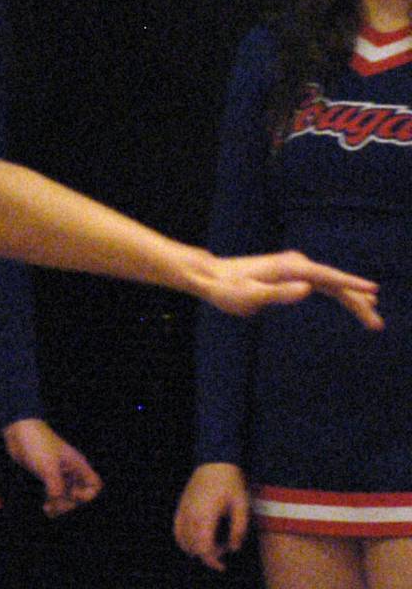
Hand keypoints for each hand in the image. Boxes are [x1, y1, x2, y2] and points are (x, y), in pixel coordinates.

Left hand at [2, 417, 100, 516]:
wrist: (18, 430)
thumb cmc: (36, 443)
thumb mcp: (48, 467)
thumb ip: (55, 487)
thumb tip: (57, 503)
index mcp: (77, 464)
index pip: (94, 485)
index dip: (87, 495)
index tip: (73, 494)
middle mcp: (71, 470)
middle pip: (80, 494)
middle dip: (70, 503)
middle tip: (55, 506)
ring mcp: (59, 473)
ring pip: (67, 495)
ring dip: (60, 505)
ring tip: (48, 510)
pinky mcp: (47, 475)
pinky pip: (55, 493)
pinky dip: (52, 501)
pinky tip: (45, 507)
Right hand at [173, 460, 249, 570]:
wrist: (215, 461)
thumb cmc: (230, 483)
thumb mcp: (242, 506)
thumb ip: (239, 530)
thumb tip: (234, 548)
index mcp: (206, 517)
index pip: (203, 549)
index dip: (212, 561)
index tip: (222, 566)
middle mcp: (190, 516)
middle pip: (193, 547)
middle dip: (209, 554)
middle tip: (224, 547)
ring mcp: (183, 511)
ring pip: (183, 541)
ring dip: (196, 548)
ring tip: (212, 543)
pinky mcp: (180, 507)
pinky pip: (176, 530)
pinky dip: (183, 540)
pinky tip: (195, 540)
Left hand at [195, 249, 380, 326]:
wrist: (211, 277)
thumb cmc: (227, 289)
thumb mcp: (250, 296)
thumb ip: (278, 293)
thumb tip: (307, 289)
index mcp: (291, 267)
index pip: (329, 277)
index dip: (352, 285)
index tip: (373, 292)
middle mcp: (297, 264)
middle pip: (336, 282)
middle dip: (358, 302)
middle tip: (377, 324)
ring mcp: (295, 267)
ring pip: (332, 284)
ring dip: (352, 300)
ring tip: (372, 318)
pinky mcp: (291, 274)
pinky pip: (322, 284)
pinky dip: (338, 293)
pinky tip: (351, 301)